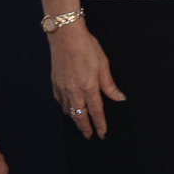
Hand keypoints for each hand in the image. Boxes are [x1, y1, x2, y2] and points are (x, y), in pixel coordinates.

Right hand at [49, 23, 125, 139]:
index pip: (96, 111)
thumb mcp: (104, 64)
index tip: (102, 133)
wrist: (65, 37)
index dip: (99, 124)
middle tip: (90, 136)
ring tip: (82, 124)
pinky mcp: (54, 84)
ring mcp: (62, 88)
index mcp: (88, 86)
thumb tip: (119, 98)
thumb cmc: (86, 47)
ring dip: (75, 119)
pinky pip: (61, 102)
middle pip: (80, 116)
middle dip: (85, 128)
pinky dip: (66, 108)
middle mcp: (73, 91)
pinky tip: (70, 108)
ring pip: (69, 111)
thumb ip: (109, 84)